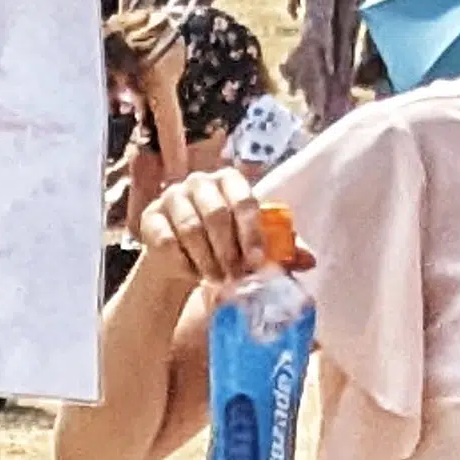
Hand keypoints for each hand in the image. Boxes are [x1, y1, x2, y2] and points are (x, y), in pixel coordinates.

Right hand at [134, 167, 300, 299]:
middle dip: (228, 250)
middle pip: (216, 213)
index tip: (256, 262)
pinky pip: (166, 240)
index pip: (244, 200)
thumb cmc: (222, 247)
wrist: (181, 262)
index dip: (251, 233)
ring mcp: (172, 197)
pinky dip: (181, 261)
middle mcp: (199, 182)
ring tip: (215, 279)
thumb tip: (309, 260)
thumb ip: (280, 251)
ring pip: (190, 227)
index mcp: (229, 181)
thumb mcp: (252, 248)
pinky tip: (191, 272)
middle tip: (234, 275)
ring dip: (206, 259)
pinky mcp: (149, 218)